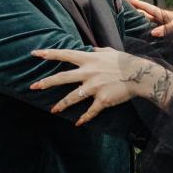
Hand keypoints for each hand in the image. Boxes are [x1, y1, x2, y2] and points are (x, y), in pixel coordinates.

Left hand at [30, 46, 172, 124]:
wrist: (140, 75)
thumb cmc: (126, 62)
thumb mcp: (110, 52)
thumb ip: (98, 51)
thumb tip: (92, 49)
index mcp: (88, 59)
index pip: (64, 55)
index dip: (48, 54)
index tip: (34, 53)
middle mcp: (88, 73)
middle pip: (62, 77)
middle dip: (46, 83)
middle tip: (33, 87)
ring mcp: (94, 87)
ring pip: (72, 98)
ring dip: (61, 105)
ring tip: (53, 110)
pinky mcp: (102, 100)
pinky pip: (90, 111)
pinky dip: (84, 118)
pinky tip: (78, 123)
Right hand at [124, 0, 172, 38]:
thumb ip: (167, 29)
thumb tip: (153, 33)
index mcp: (162, 14)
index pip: (145, 7)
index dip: (134, 2)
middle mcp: (160, 19)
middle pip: (142, 14)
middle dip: (131, 11)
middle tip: (119, 9)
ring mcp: (162, 26)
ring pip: (146, 23)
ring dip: (137, 22)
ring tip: (124, 22)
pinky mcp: (165, 33)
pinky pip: (151, 31)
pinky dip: (144, 32)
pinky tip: (139, 36)